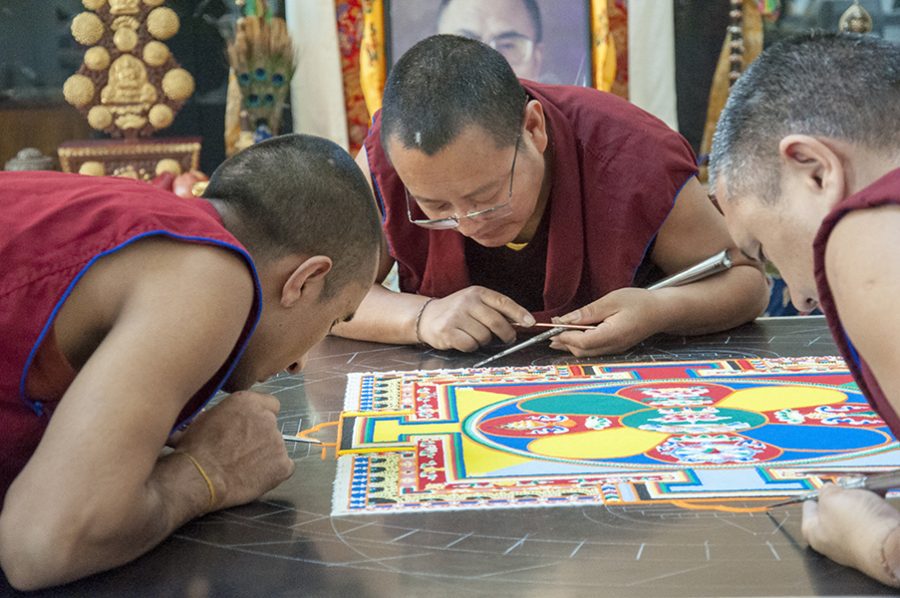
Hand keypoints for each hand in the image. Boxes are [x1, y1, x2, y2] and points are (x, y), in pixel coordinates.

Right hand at [172, 391, 294, 510]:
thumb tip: (227, 418)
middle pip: (271, 426)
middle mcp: (267, 418)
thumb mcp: (205, 418)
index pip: (269, 404)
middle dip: (260, 437)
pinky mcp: (283, 465)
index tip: (250, 428)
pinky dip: (273, 473)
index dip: (259, 417)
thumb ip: (227, 414)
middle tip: (241, 451)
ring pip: (276, 447)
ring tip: (243, 467)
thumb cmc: (196, 449)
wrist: (199, 476)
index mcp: (248, 402)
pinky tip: (255, 477)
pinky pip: (284, 467)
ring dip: (265, 455)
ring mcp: (277, 442)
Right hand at [417, 286, 534, 351]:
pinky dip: (471, 347)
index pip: (503, 302)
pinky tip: (464, 340)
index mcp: (477, 292)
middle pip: (496, 322)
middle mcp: (467, 302)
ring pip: (484, 336)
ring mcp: (456, 316)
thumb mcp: (475, 303)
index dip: (519, 313)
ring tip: (474, 335)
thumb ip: (495, 310)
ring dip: (484, 341)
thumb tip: (522, 322)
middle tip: (508, 339)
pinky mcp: (447, 332)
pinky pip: (470, 345)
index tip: (530, 322)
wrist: (427, 317)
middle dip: (506, 334)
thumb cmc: (457, 312)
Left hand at [549, 288, 661, 356]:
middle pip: (582, 351)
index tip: (553, 327)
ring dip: (571, 344)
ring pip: (587, 352)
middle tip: (550, 333)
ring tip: (557, 335)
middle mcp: (613, 347)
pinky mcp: (616, 347)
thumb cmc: (640, 302)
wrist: (663, 311)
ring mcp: (615, 349)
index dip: (565, 336)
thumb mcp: (612, 300)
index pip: (582, 342)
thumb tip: (565, 320)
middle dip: (564, 343)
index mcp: (613, 335)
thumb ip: (588, 312)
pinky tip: (575, 335)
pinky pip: (594, 350)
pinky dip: (581, 343)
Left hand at [802, 484, 899, 586]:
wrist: (892, 545)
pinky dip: (875, 506)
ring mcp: (857, 543)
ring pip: (854, 515)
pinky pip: (873, 519)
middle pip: (833, 513)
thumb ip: (826, 492)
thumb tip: (827, 490)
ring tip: (864, 487)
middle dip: (839, 498)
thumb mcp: (831, 498)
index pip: (808, 514)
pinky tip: (878, 495)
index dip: (812, 499)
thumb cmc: (857, 525)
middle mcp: (834, 543)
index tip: (815, 493)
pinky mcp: (878, 542)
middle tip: (843, 485)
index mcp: (815, 534)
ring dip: (859, 500)